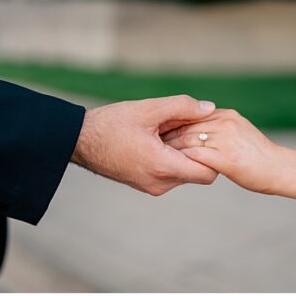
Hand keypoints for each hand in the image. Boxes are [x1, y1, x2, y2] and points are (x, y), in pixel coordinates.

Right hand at [71, 96, 220, 195]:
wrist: (81, 141)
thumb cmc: (111, 124)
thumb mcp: (148, 109)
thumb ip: (182, 107)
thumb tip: (210, 107)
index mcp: (163, 167)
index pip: (207, 173)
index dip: (214, 155)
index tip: (209, 135)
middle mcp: (161, 184)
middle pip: (198, 173)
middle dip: (200, 152)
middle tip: (191, 128)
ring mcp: (154, 188)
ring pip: (185, 174)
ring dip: (185, 154)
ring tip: (171, 132)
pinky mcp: (148, 186)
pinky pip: (171, 175)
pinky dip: (173, 159)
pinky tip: (161, 140)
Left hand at [161, 108, 286, 195]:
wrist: (283, 169)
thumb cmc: (264, 160)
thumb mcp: (242, 137)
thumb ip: (223, 134)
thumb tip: (207, 137)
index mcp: (226, 115)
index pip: (191, 115)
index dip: (172, 123)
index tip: (156, 131)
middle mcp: (224, 122)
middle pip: (186, 125)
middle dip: (165, 134)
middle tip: (147, 143)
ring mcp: (224, 139)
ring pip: (187, 139)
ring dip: (168, 148)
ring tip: (153, 156)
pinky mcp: (225, 157)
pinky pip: (195, 156)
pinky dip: (180, 161)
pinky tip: (169, 168)